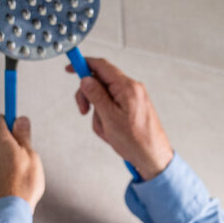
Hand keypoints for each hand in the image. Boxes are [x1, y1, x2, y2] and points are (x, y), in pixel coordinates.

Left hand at [0, 114, 44, 211]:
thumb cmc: (22, 185)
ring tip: (20, 175)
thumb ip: (24, 137)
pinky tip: (11, 185)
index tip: (17, 125)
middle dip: (9, 143)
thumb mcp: (31, 156)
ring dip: (5, 160)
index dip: (7, 119)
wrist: (7, 213)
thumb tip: (20, 120)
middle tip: (25, 155)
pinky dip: (1, 174)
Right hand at [68, 57, 173, 179]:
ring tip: (106, 129)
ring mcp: (133, 98)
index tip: (70, 68)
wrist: (153, 157)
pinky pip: (112, 107)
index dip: (83, 64)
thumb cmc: (136, 141)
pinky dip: (106, 119)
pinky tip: (111, 132)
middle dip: (89, 97)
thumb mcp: (109, 118)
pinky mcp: (133, 108)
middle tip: (84, 111)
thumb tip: (86, 80)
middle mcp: (132, 89)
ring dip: (99, 114)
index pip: (101, 66)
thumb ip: (96, 95)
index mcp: (128, 87)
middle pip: (101, 82)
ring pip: (104, 98)